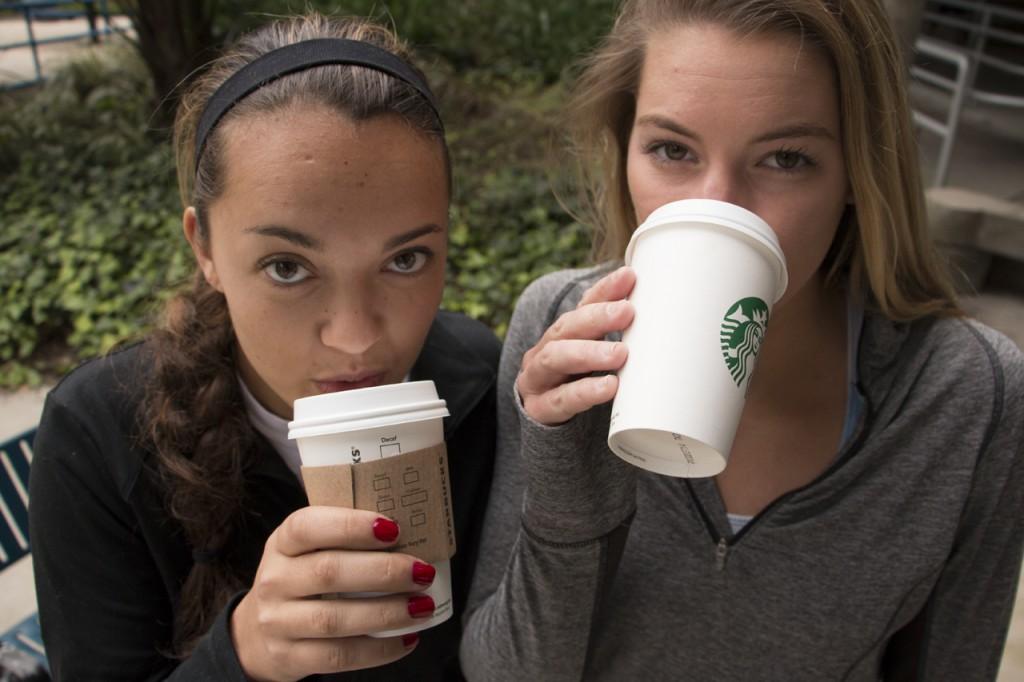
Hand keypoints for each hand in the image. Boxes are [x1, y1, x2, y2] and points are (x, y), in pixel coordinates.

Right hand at [231, 507, 435, 680]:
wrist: (258, 633)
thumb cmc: (302, 579)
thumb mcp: (309, 550)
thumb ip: (345, 539)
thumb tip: (413, 534)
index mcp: (283, 542)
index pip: (308, 526)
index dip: (351, 526)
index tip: (393, 529)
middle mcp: (275, 580)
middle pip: (329, 573)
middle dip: (383, 571)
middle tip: (422, 571)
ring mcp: (277, 622)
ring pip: (334, 619)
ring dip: (386, 613)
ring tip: (422, 606)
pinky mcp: (289, 658)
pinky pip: (338, 656)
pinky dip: (378, 650)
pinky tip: (407, 639)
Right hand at [517, 266, 635, 425]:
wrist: (548, 425)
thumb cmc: (581, 385)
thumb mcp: (600, 360)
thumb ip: (624, 342)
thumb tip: (670, 320)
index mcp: (563, 333)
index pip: (582, 305)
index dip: (604, 290)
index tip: (629, 277)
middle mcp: (545, 349)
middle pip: (566, 327)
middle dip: (596, 318)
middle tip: (627, 312)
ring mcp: (537, 378)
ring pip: (555, 358)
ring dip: (588, 353)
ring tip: (619, 354)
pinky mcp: (540, 408)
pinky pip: (561, 399)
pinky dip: (584, 392)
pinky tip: (608, 387)